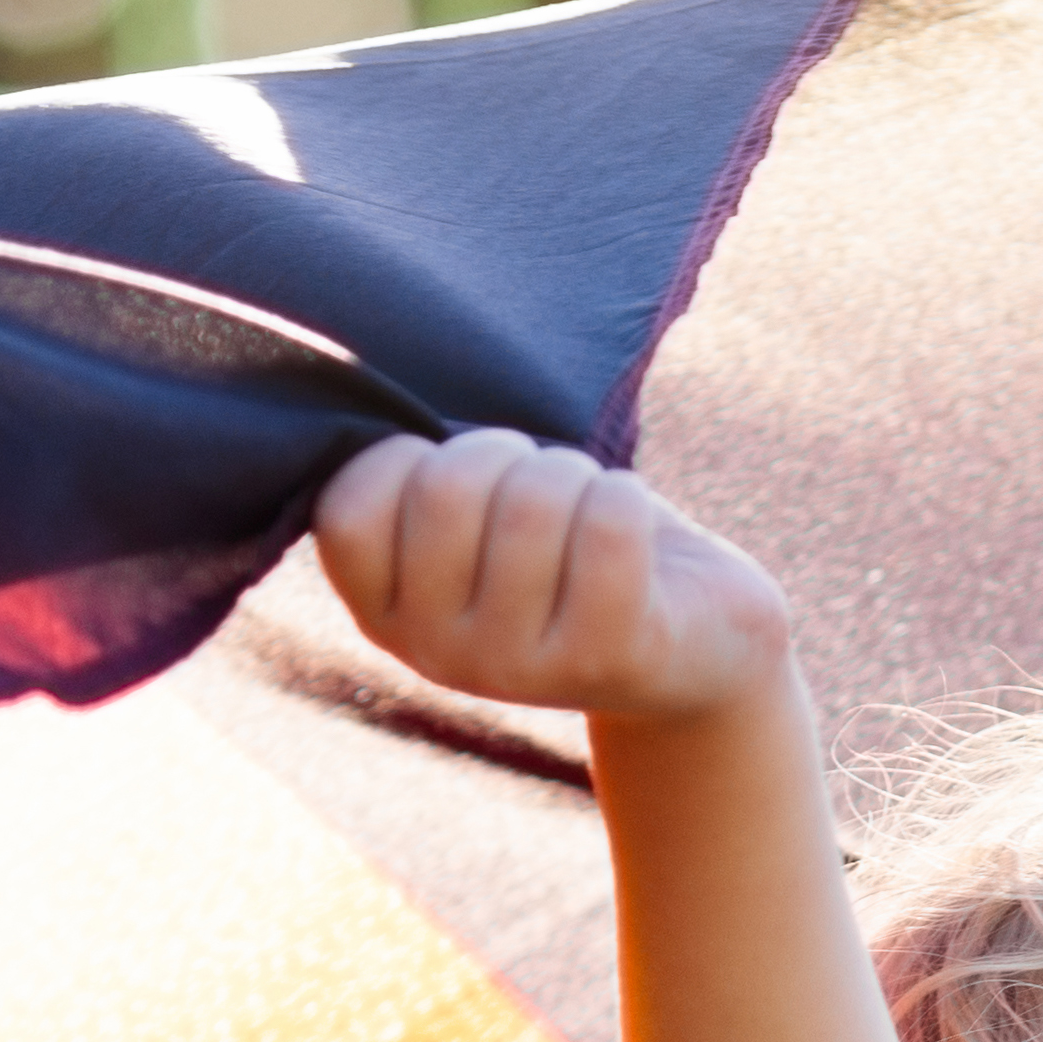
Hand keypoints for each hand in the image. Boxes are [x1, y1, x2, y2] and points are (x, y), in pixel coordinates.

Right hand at [310, 430, 795, 731]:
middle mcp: (436, 655)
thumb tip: (354, 372)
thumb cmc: (567, 545)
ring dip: (577, 476)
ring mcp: (518, 670)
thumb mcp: (471, 515)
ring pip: (534, 500)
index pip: (348, 509)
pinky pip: (610, 524)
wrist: (695, 640)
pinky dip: (629, 499)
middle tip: (538, 488)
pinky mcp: (606, 660)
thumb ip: (412, 476)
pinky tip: (638, 541)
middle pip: (447, 489)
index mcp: (384, 615)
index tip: (456, 476)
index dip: (406, 455)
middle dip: (507, 452)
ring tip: (590, 516)